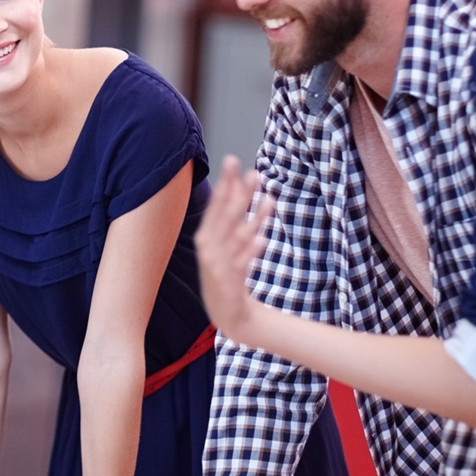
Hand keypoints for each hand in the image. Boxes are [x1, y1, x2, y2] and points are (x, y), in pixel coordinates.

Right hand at [192, 156, 272, 343]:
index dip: (225, 183)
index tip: (233, 161)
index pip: (216, 204)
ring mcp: (218, 264)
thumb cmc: (227, 275)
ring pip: (238, 236)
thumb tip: (241, 187)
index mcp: (205, 236)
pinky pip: (242, 262)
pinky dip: (250, 250)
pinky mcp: (229, 280)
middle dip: (240, 194)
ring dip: (253, 218)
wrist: (227, 314)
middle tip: (254, 172)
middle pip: (227, 216)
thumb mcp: (226, 245)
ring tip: (269, 200)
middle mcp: (209, 248)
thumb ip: (233, 220)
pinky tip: (261, 239)